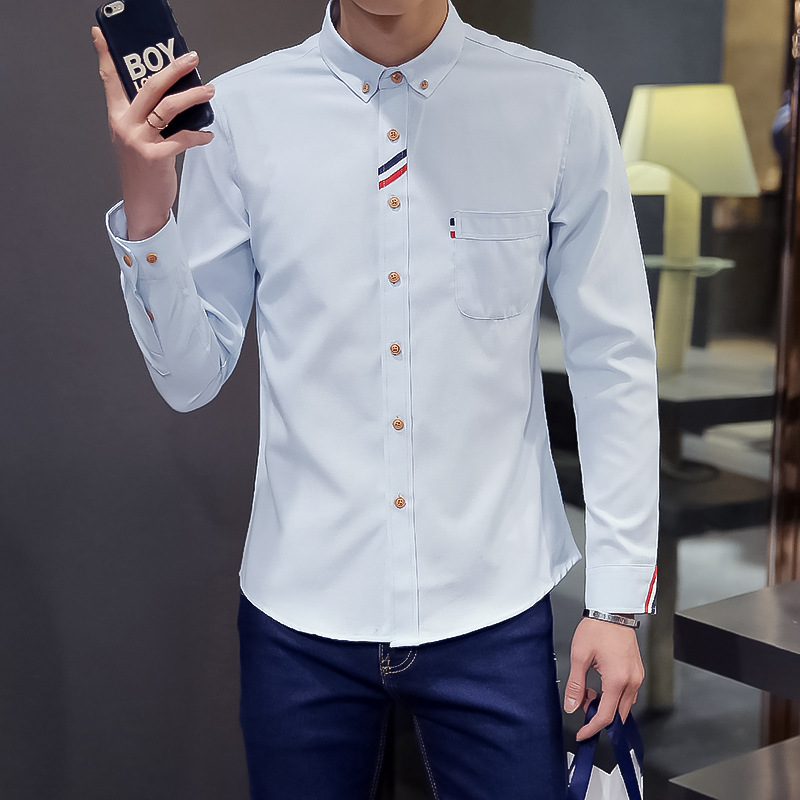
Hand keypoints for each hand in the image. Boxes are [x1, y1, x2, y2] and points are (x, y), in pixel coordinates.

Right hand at [91, 27, 214, 239]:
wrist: (142, 203)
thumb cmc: (142, 170)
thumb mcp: (135, 139)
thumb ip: (144, 118)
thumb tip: (170, 96)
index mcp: (118, 117)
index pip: (110, 81)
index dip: (105, 56)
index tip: (101, 33)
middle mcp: (125, 125)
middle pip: (149, 87)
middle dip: (172, 69)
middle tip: (191, 59)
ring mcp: (139, 140)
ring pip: (168, 108)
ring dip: (192, 96)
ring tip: (209, 91)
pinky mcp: (156, 156)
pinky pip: (183, 138)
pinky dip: (199, 135)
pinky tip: (208, 135)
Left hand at [563, 617, 643, 740]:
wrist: (612, 611)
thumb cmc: (598, 629)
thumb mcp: (580, 656)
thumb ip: (575, 684)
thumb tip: (571, 705)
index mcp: (618, 680)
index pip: (606, 716)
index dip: (592, 728)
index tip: (582, 733)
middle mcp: (631, 681)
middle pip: (617, 713)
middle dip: (598, 715)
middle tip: (582, 703)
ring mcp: (637, 676)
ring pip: (623, 704)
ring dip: (606, 704)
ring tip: (588, 690)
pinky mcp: (637, 671)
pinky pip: (627, 693)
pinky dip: (613, 695)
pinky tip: (600, 685)